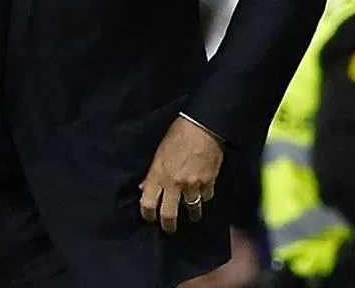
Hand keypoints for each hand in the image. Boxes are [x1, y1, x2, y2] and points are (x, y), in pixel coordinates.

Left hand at [139, 114, 223, 233]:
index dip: (147, 215)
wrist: (202, 126)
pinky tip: (202, 193)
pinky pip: (206, 197)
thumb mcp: (158, 153)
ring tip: (190, 214)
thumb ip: (152, 173)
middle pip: (169, 215)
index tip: (149, 218)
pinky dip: (204, 197)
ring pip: (192, 210)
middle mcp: (174, 183)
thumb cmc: (177, 135)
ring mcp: (193, 185)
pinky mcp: (209, 182)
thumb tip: (144, 187)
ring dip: (190, 213)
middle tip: (169, 228)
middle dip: (168, 225)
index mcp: (158, 174)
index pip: (148, 204)